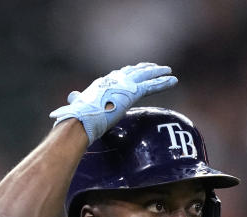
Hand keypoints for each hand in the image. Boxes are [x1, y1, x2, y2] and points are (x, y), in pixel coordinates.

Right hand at [49, 62, 177, 142]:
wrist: (80, 120)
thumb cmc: (76, 117)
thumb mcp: (77, 105)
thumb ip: (76, 99)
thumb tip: (72, 96)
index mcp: (101, 84)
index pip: (117, 75)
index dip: (127, 72)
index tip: (134, 70)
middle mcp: (112, 80)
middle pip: (132, 71)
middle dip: (144, 69)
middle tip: (154, 67)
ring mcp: (122, 86)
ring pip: (144, 76)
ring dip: (157, 73)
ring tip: (169, 72)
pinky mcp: (131, 93)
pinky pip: (151, 86)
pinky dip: (163, 82)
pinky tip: (173, 80)